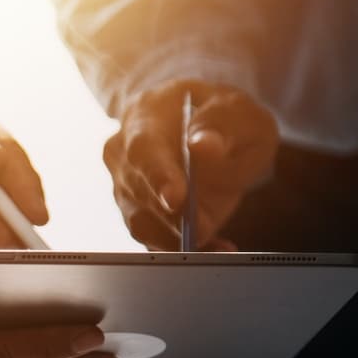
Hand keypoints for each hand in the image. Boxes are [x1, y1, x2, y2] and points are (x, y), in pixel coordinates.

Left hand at [0, 104, 47, 279]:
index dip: (24, 185)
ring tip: (5, 265)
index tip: (32, 216)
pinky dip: (6, 255)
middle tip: (19, 252)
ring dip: (16, 241)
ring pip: (19, 217)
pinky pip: (8, 239)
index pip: (7, 152)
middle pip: (22, 188)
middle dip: (22, 221)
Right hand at [104, 80, 278, 249]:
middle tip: (204, 229)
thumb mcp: (235, 108)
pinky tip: (213, 247)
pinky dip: (182, 248)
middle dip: (172, 216)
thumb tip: (205, 147)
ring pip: (141, 221)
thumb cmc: (216, 115)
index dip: (158, 177)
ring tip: (218, 246)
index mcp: (144, 117)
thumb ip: (223, 124)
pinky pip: (152, 239)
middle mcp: (122, 155)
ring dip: (177, 238)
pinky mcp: (136, 215)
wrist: (195, 125)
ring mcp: (123, 187)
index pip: (143, 150)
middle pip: (138, 192)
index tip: (176, 200)